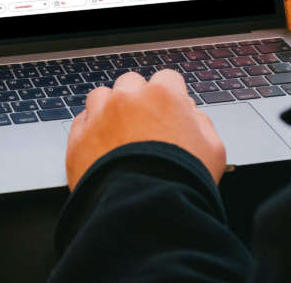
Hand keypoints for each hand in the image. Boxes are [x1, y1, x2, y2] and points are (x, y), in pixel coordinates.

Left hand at [65, 70, 225, 189]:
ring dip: (109, 108)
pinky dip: (90, 130)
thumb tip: (190, 113)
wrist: (144, 211)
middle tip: (145, 125)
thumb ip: (201, 122)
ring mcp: (98, 116)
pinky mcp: (77, 139)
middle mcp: (127, 99)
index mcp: (162, 96)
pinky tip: (101, 148)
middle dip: (138, 98)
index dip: (170, 96)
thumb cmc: (182, 182)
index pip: (166, 79)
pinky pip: (81, 122)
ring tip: (119, 134)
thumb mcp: (212, 150)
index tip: (169, 110)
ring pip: (100, 96)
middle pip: (131, 83)